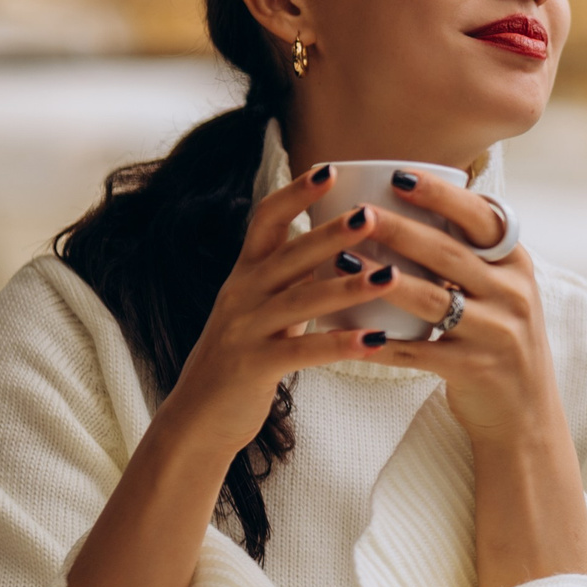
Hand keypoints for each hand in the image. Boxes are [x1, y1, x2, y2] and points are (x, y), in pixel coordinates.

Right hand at [153, 163, 403, 466]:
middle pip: (290, 254)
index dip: (295, 192)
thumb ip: (294, 280)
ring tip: (390, 276)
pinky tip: (376, 340)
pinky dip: (341, 344)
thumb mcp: (263, 309)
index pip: (266, 219)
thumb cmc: (244, 359)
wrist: (197, 417)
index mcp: (245, 273)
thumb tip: (344, 250)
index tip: (329, 168)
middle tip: (373, 215)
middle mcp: (241, 293)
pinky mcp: (253, 365)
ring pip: (302, 300)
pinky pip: (304, 351)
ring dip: (348, 287)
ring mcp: (245, 328)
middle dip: (333, 233)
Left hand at [368, 171, 586, 586]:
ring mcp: (499, 333)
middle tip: (358, 212)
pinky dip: (385, 344)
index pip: (482, 217)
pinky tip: (352, 335)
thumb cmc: (498, 342)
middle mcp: (514, 293)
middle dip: (401, 230)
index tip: (398, 174)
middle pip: (450, 254)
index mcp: (517, 265)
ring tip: (344, 262)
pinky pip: (423, 352)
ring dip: (385, 280)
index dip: (441, 195)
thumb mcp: (501, 292)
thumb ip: (470, 255)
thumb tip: (414, 205)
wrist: (524, 416)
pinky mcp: (477, 370)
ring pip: (434, 300)